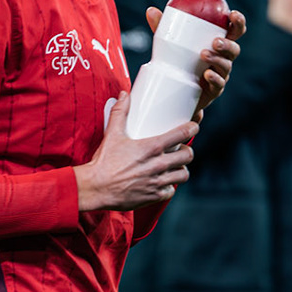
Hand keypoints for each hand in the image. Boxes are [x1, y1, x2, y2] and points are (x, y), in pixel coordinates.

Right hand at [75, 93, 196, 210]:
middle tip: (182, 149)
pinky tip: (164, 182)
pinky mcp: (154, 196)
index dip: (193, 128)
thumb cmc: (104, 161)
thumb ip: (120, 112)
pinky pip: (172, 190)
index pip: (182, 134)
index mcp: (152, 147)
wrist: (97, 188)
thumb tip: (125, 95)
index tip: (194, 126)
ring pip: (183, 174)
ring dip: (181, 168)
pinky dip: (170, 186)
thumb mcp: (112, 134)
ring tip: (175, 166)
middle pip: (188, 155)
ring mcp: (158, 181)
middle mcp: (159, 164)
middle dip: (187, 151)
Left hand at [146, 5, 243, 112]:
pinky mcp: (214, 90)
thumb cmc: (177, 61)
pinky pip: (218, 84)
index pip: (234, 31)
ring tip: (203, 54)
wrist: (175, 93)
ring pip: (226, 66)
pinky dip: (214, 78)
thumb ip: (163, 27)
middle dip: (228, 44)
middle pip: (234, 49)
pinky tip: (207, 74)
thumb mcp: (170, 43)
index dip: (237, 22)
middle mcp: (223, 59)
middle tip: (215, 41)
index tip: (232, 14)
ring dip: (218, 59)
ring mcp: (220, 75)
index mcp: (217, 44)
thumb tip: (151, 10)